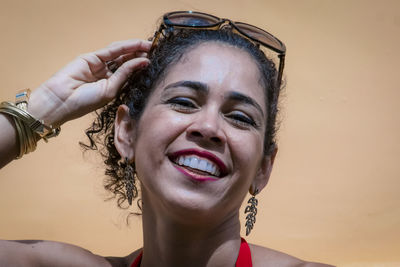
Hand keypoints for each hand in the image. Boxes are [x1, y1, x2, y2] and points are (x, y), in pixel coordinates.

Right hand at [28, 39, 150, 125]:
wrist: (61, 101)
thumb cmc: (84, 102)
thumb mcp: (111, 90)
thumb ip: (125, 74)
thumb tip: (143, 61)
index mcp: (112, 85)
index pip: (130, 73)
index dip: (142, 66)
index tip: (156, 62)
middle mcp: (106, 74)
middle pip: (127, 61)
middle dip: (141, 55)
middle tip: (156, 51)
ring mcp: (99, 65)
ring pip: (120, 53)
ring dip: (135, 48)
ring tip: (150, 46)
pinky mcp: (91, 57)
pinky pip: (111, 51)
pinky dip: (125, 48)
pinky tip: (138, 46)